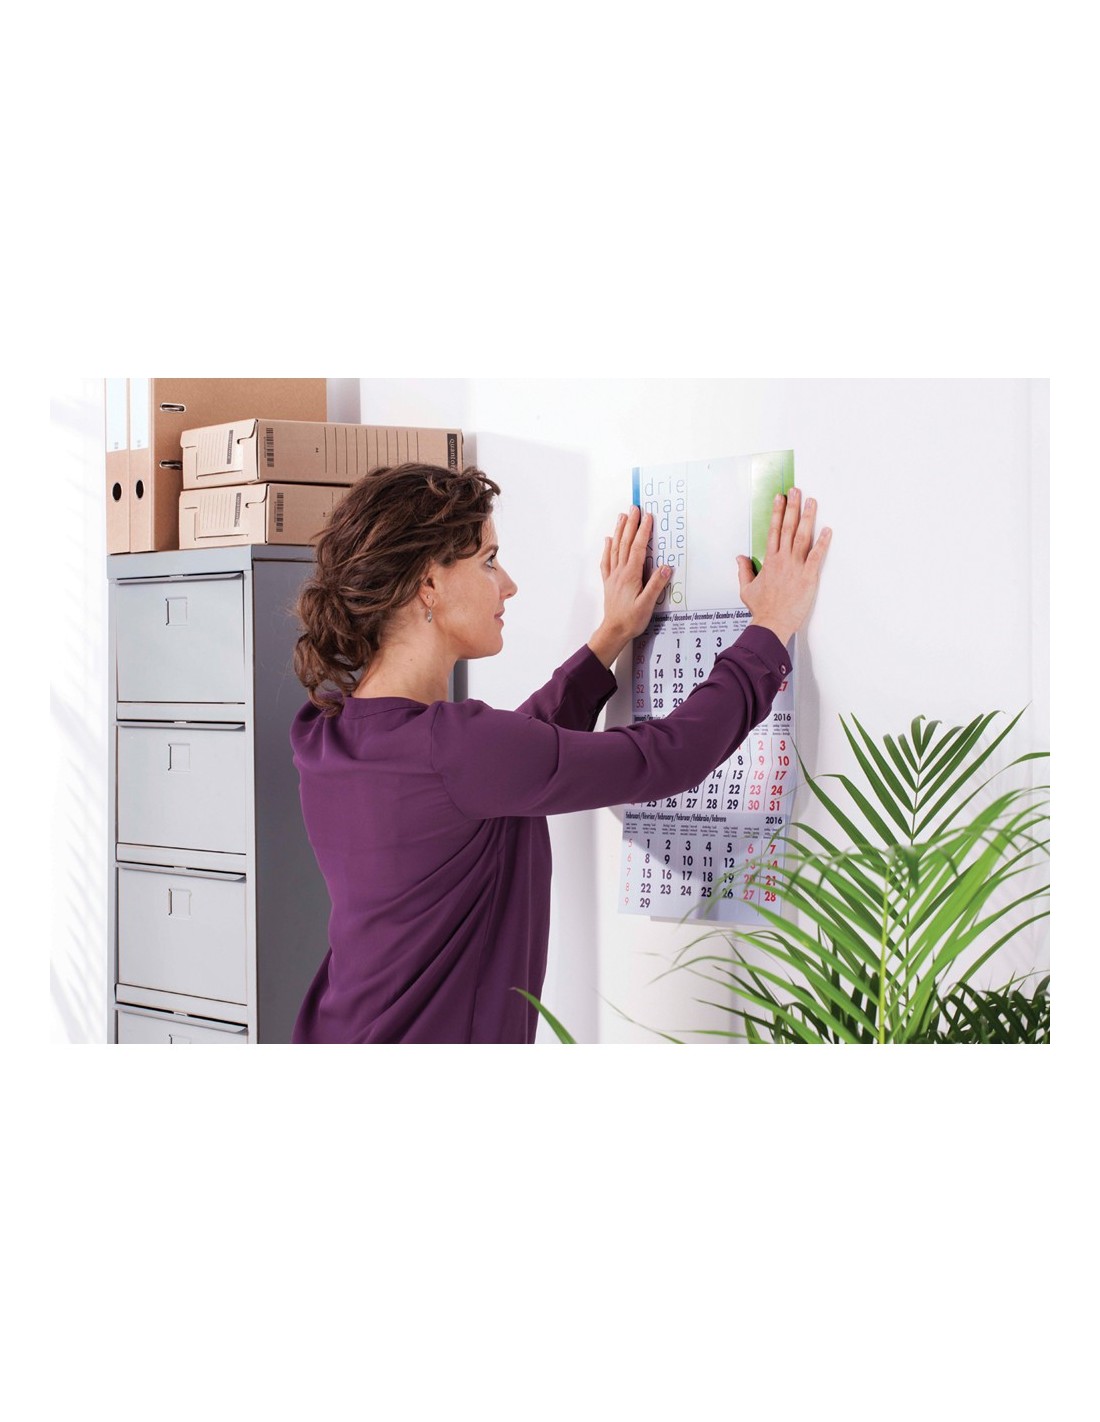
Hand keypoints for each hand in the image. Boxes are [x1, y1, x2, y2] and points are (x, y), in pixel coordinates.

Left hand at [587, 507, 671, 668]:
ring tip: (622, 516)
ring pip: (615, 548)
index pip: (638, 548)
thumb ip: (656, 585)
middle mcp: (620, 572)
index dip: (643, 531)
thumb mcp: (647, 604)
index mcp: (631, 575)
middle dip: (631, 524)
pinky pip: (607, 561)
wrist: (613, 631)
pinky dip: (607, 548)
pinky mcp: (609, 582)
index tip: (648, 516)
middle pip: (625, 543)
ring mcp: (613, 576)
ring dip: (619, 531)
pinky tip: (608, 540)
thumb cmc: (631, 620)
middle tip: (634, 508)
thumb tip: (666, 568)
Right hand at [736, 488, 830, 644]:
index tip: (780, 498)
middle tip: (796, 491)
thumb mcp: (746, 589)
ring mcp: (795, 567)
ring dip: (808, 517)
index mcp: (769, 561)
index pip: (774, 530)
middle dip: (792, 507)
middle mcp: (782, 559)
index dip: (777, 512)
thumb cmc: (762, 609)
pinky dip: (823, 542)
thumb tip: (740, 558)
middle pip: (788, 527)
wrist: (772, 623)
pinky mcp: (808, 577)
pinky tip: (828, 530)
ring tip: (812, 502)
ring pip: (802, 536)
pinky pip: (817, 556)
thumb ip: (744, 571)